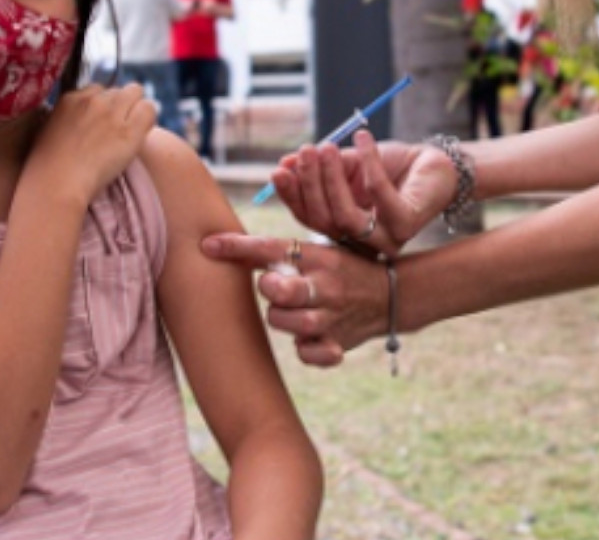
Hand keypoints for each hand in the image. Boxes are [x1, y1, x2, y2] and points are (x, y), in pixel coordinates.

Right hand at [24, 85, 156, 204]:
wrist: (56, 184)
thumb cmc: (49, 168)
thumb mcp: (50, 130)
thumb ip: (69, 117)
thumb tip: (86, 120)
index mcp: (71, 99)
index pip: (98, 90)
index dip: (104, 106)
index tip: (102, 123)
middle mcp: (93, 101)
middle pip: (118, 90)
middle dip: (121, 105)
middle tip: (118, 128)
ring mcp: (111, 113)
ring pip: (136, 93)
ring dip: (135, 108)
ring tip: (130, 131)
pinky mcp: (128, 130)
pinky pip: (149, 110)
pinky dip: (148, 119)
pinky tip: (140, 134)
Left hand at [200, 233, 387, 364]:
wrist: (390, 296)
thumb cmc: (340, 270)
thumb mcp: (317, 252)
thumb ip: (275, 252)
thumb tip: (216, 245)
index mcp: (319, 256)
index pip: (273, 248)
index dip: (238, 247)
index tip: (207, 246)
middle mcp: (327, 285)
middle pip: (283, 290)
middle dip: (270, 288)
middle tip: (272, 286)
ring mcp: (333, 317)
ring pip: (289, 323)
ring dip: (282, 319)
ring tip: (291, 311)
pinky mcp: (338, 344)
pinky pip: (308, 354)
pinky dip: (305, 349)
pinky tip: (309, 339)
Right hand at [267, 131, 457, 256]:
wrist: (437, 164)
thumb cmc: (392, 167)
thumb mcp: (350, 166)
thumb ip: (321, 168)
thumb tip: (284, 164)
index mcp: (345, 230)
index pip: (310, 219)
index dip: (293, 196)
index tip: (278, 171)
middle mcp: (363, 242)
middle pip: (324, 221)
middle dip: (310, 184)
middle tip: (306, 151)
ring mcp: (385, 238)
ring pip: (346, 216)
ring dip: (332, 178)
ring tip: (327, 147)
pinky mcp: (406, 224)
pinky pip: (379, 194)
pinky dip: (368, 164)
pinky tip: (362, 139)